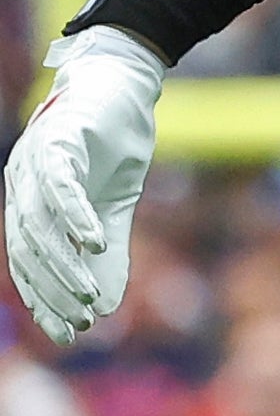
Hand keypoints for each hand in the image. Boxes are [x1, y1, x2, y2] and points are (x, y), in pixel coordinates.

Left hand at [6, 30, 168, 342]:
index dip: (44, 298)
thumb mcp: (113, 206)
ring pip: (39, 224)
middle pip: (28, 248)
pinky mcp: (58, 141)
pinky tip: (95, 243)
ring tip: (90, 295)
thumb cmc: (114, 144)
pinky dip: (75, 216)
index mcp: (27, 201)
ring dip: (64, 264)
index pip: (27, 260)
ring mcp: (34, 161)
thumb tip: (109, 306)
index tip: (69, 333)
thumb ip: (108, 253)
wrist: (122, 82)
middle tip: (81, 322)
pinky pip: (60, 185)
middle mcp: (20, 184)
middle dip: (53, 290)